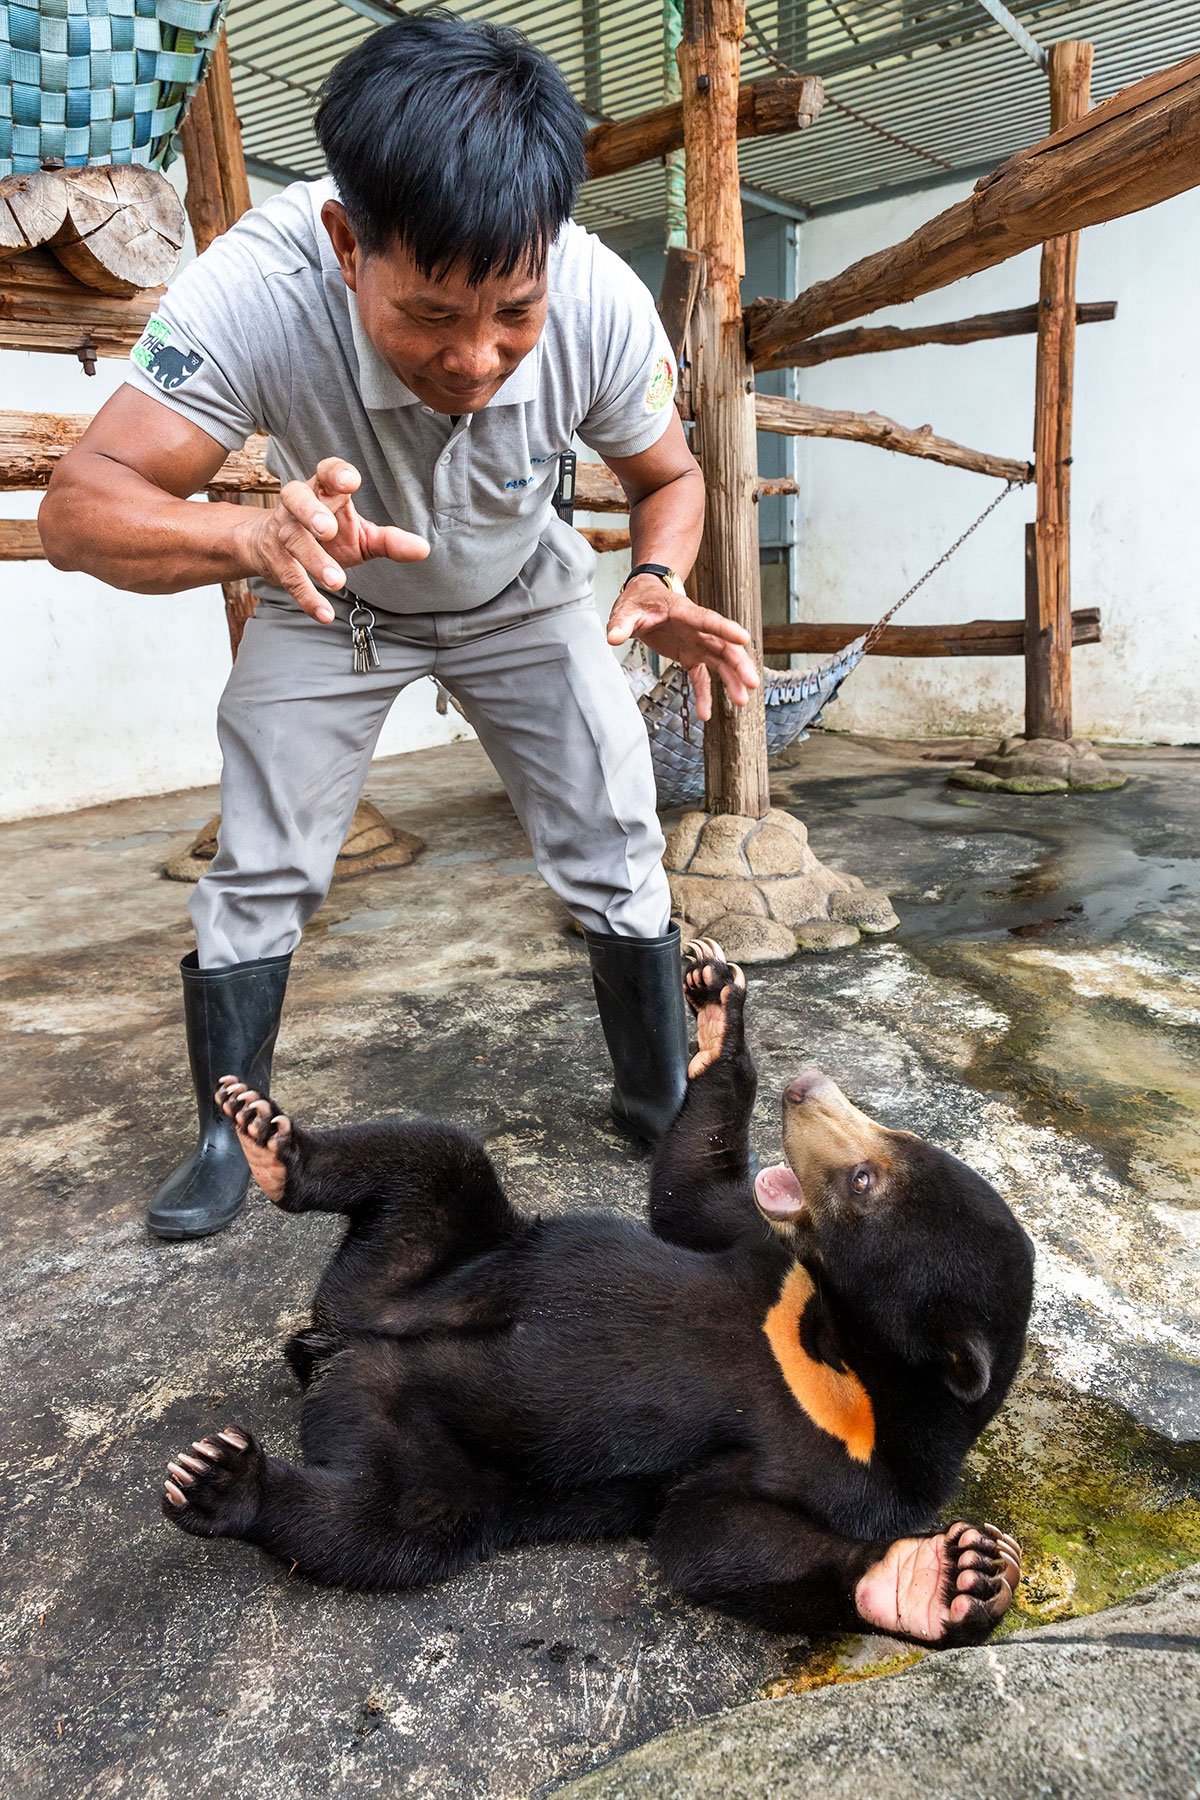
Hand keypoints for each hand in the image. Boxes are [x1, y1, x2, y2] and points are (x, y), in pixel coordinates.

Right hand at [242, 457, 429, 620]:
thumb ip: (390, 541)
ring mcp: (284, 532)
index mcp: (322, 490)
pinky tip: (325, 614)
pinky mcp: (276, 561)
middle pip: (296, 498)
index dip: (336, 473)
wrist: (271, 547)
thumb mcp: (362, 535)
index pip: (326, 472)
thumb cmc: (327, 535)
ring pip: (293, 540)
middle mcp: (298, 505)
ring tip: (337, 581)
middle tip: (327, 529)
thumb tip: (423, 549)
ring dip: (313, 560)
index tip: (350, 482)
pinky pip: (290, 578)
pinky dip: (307, 597)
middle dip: (310, 512)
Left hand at [606, 574, 759, 721]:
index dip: (725, 629)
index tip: (744, 638)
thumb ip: (622, 624)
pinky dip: (704, 695)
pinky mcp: (691, 656)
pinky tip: (706, 715)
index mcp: (684, 613)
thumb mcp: (626, 609)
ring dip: (732, 682)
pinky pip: (701, 677)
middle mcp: (697, 629)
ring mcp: (697, 643)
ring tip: (742, 703)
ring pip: (720, 663)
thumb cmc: (639, 600)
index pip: (708, 621)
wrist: (646, 597)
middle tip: (752, 683)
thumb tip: (613, 637)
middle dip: (739, 665)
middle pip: (723, 647)